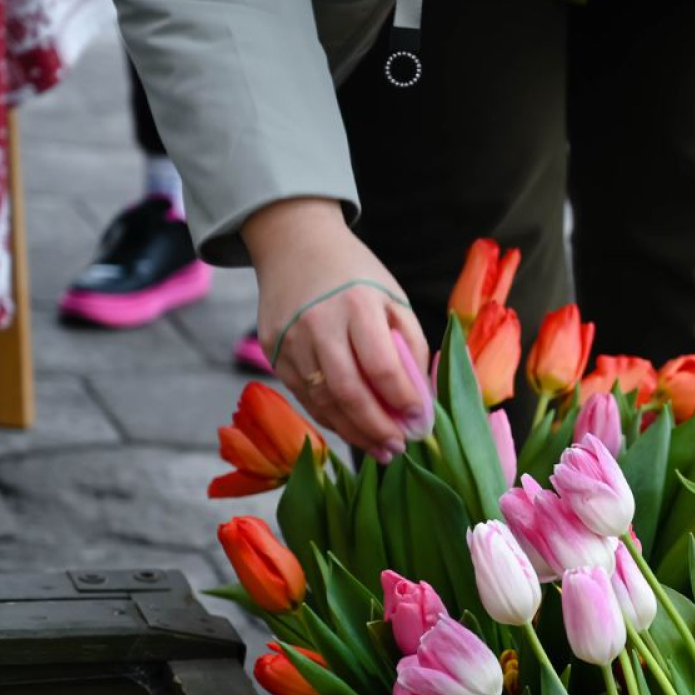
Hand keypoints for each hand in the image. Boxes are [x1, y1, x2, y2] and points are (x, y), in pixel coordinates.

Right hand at [245, 198, 430, 457]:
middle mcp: (318, 323)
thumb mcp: (393, 299)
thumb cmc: (357, 276)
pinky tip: (353, 429)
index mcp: (357, 305)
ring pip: (323, 401)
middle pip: (348, 392)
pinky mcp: (272, 351)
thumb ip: (409, 347)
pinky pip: (304, 396)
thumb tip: (419, 403)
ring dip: (354, 433)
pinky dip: (332, 418)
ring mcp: (290, 339)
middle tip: (399, 448)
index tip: (421, 422)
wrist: (295, 244)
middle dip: (377, 428)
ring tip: (380, 450)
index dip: (403, 400)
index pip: (381, 366)